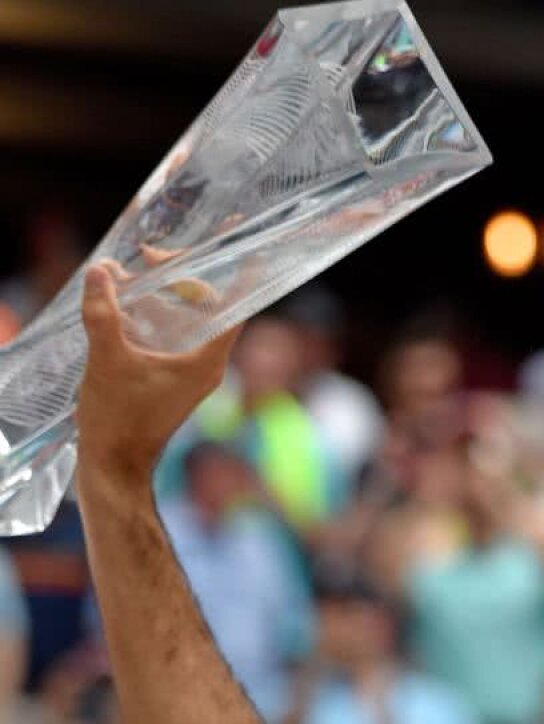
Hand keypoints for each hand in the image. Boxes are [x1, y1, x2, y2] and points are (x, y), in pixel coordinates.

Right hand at [77, 263, 241, 484]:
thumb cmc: (119, 419)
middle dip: (181, 274)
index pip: (236, 307)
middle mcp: (208, 364)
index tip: (244, 242)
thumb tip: (102, 272)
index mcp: (208, 361)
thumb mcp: (108, 360)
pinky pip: (173, 333)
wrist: (114, 464)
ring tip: (130, 274)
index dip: (242, 272)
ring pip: (188, 317)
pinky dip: (155, 312)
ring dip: (163, 291)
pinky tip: (125, 301)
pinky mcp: (172, 375)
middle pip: (209, 304)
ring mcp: (191, 371)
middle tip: (147, 259)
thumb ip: (105, 314)